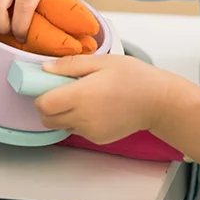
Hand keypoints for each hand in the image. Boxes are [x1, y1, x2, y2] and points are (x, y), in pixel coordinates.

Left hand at [35, 55, 173, 144]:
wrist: (158, 101)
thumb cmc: (134, 77)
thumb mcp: (102, 61)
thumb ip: (70, 65)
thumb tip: (45, 68)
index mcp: (81, 95)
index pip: (42, 104)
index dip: (41, 94)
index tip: (49, 84)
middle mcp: (82, 117)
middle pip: (47, 119)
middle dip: (48, 106)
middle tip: (63, 91)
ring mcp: (90, 131)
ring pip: (61, 125)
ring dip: (64, 114)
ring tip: (84, 98)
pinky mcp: (98, 139)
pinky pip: (77, 130)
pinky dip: (79, 121)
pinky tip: (96, 108)